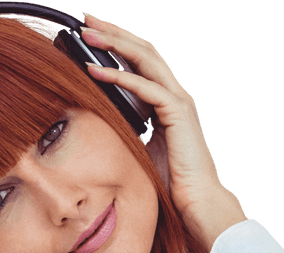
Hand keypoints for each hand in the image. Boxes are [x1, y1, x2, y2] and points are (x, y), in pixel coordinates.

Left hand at [81, 13, 246, 251]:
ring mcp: (179, 101)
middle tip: (87, 19)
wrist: (196, 201)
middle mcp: (175, 96)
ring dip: (115, 44)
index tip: (93, 36)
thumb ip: (130, 131)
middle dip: (114, 33)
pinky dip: (119, 77)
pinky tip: (97, 71)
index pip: (142, 64)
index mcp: (168, 103)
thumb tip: (105, 123)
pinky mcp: (177, 113)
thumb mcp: (143, 150)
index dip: (118, 46)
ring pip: (145, 59)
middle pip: (144, 51)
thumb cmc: (173, 184)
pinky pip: (145, 87)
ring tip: (88, 33)